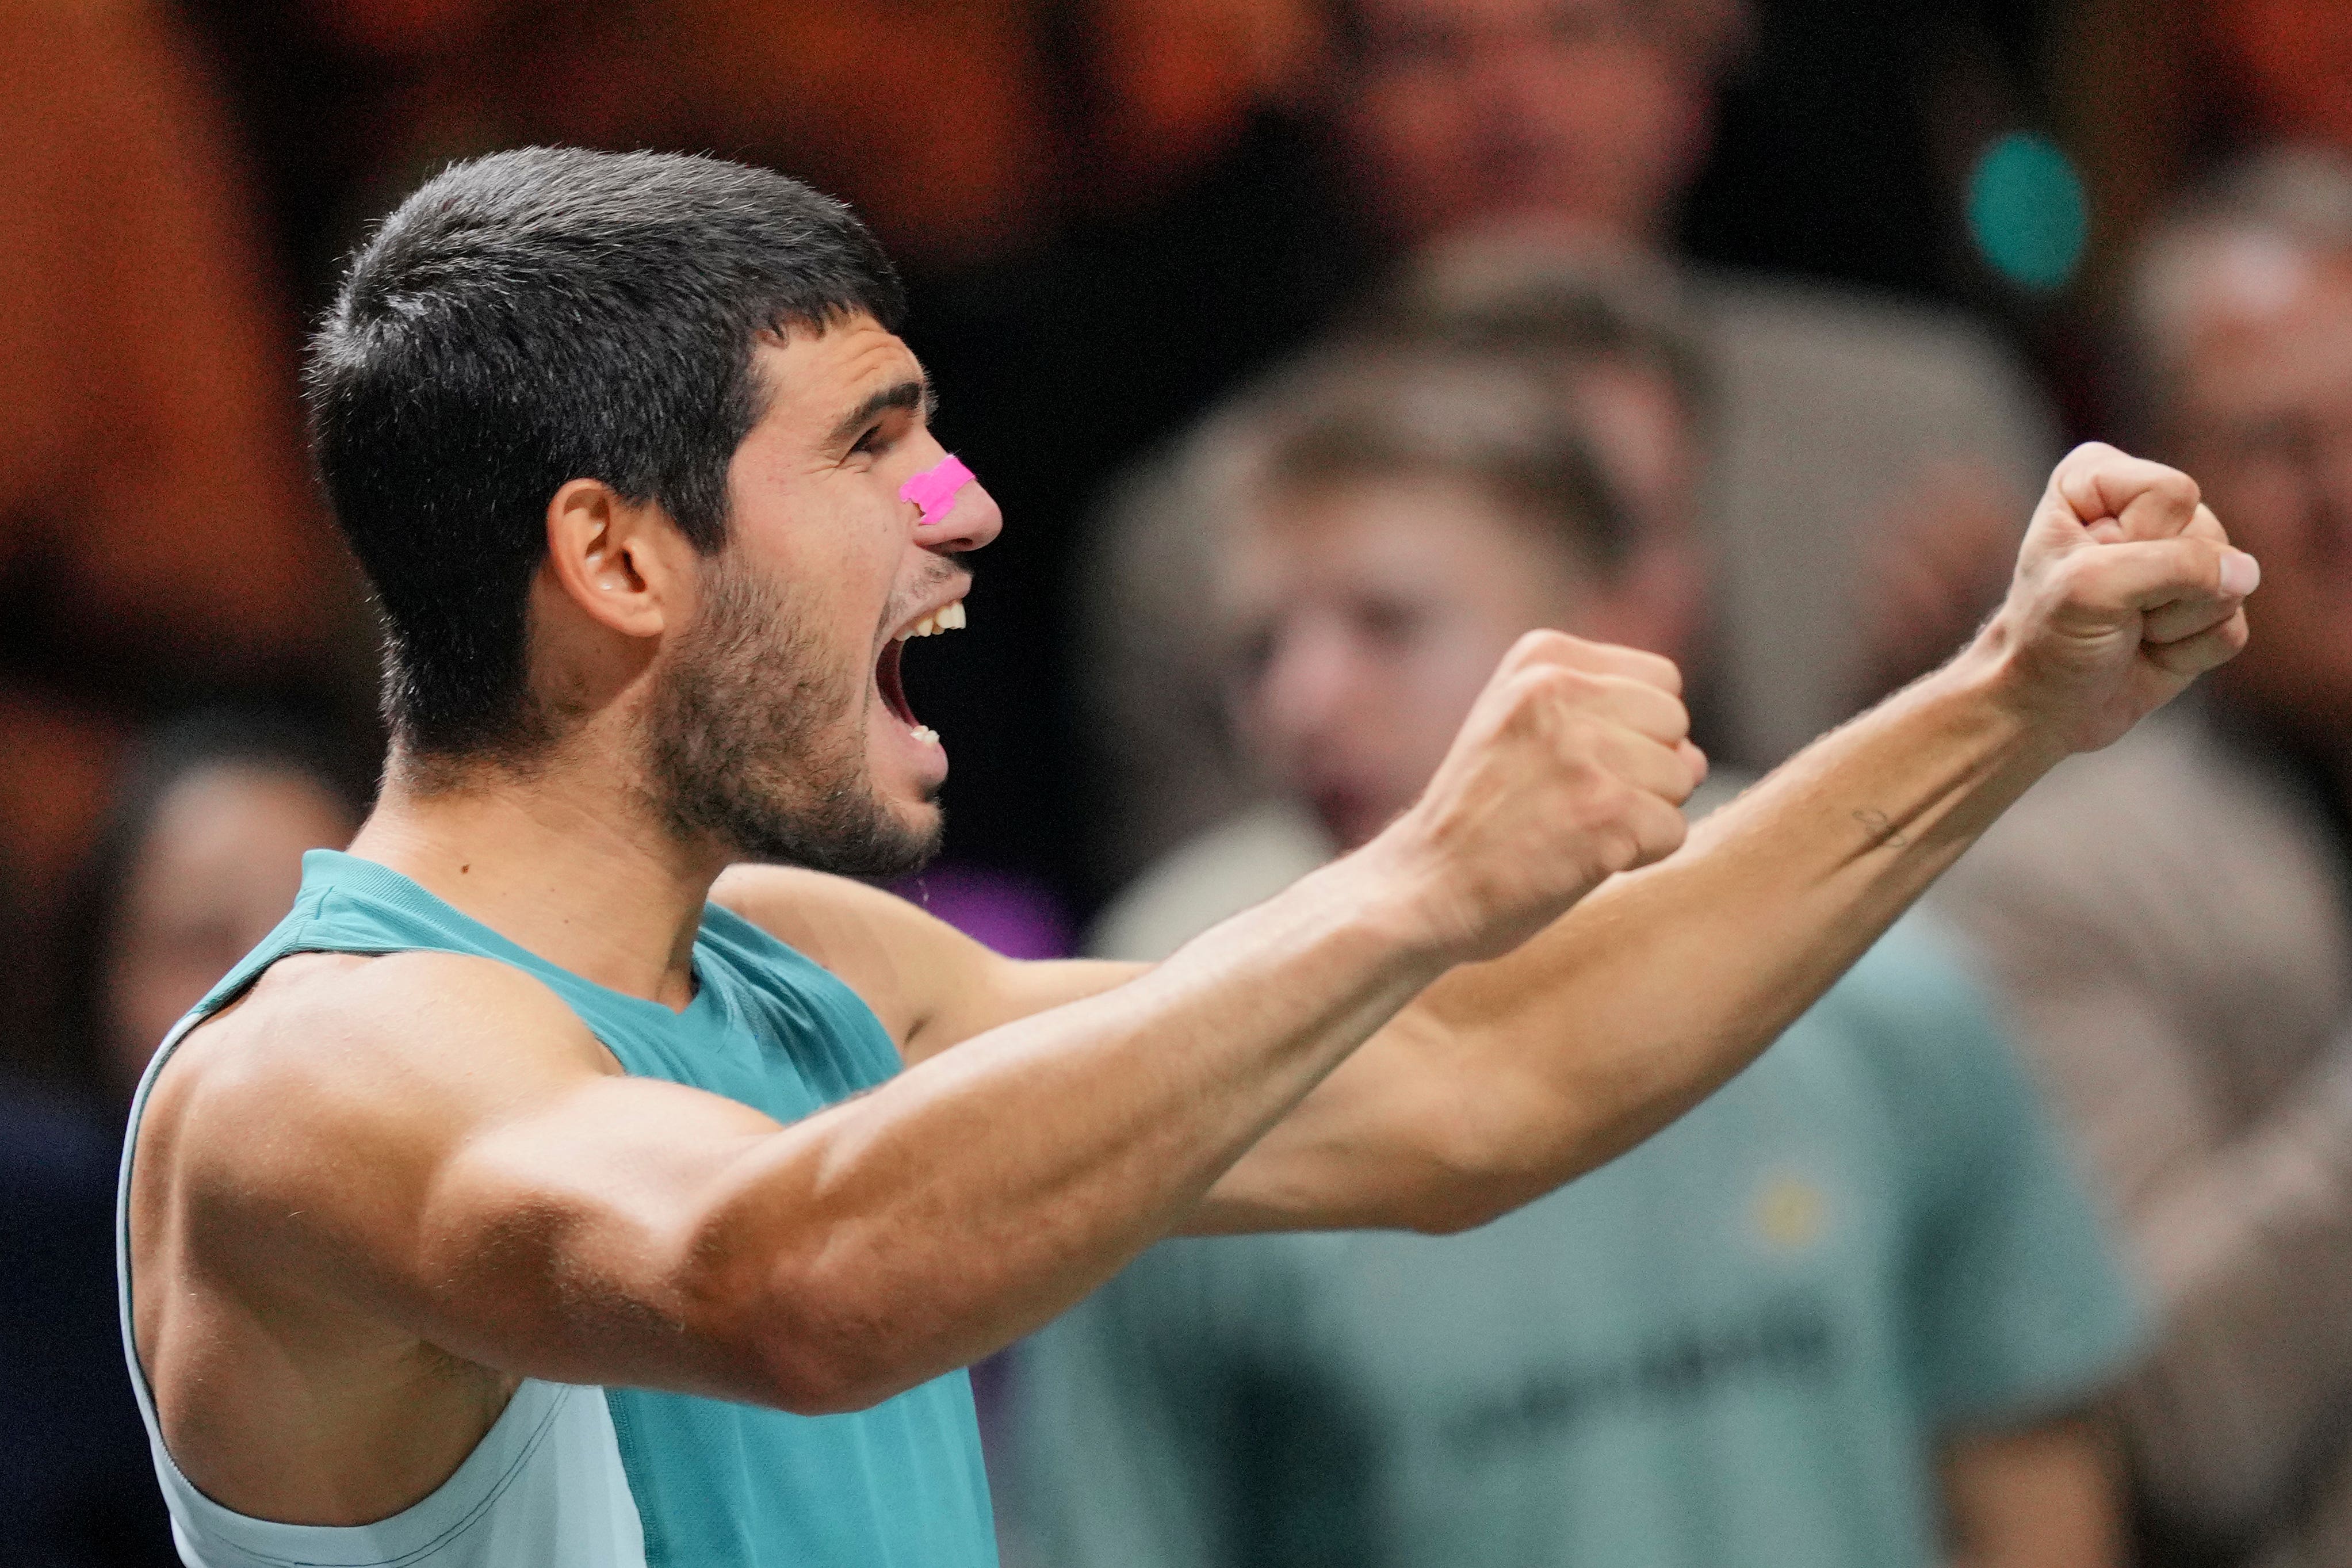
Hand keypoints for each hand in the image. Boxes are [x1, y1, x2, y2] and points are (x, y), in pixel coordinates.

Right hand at [1372, 631, 1703, 963]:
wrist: (1422, 887)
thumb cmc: (1480, 816)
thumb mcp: (1521, 725)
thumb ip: (1603, 715)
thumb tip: (1697, 756)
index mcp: (1540, 658)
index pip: (1661, 681)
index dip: (1635, 732)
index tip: (1574, 764)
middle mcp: (1559, 692)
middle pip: (1675, 723)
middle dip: (1646, 769)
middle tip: (1577, 802)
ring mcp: (1581, 751)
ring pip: (1682, 777)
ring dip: (1643, 814)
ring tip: (1574, 829)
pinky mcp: (1603, 814)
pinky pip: (1674, 831)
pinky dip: (1640, 856)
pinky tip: (1581, 860)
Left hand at [1970, 443, 2257, 753]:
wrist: (2044, 705)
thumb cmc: (2049, 637)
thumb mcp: (2093, 588)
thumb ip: (2177, 566)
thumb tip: (2247, 573)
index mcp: (2096, 479)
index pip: (2172, 491)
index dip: (2140, 540)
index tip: (2091, 570)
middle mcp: (2143, 508)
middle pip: (2206, 534)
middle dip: (2159, 588)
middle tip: (2110, 609)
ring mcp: (2179, 556)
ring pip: (2230, 581)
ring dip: (2174, 622)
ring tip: (2126, 628)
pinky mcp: (2205, 605)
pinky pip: (2233, 624)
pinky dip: (2189, 651)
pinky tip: (2150, 651)